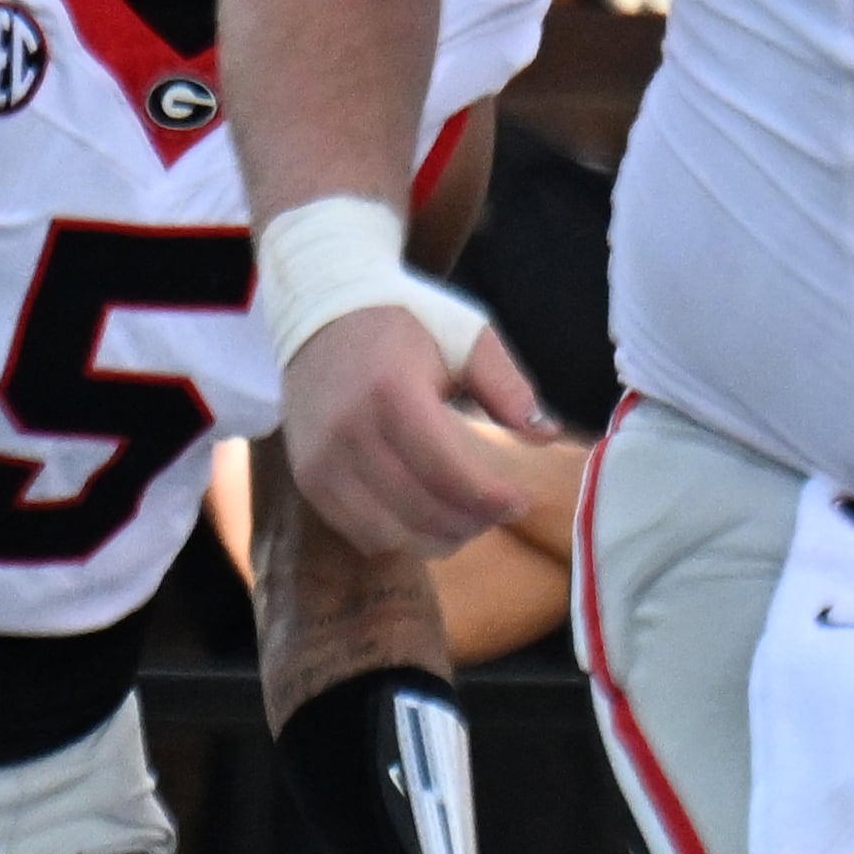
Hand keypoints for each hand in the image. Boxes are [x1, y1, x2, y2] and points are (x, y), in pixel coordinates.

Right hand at [283, 308, 553, 558]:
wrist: (324, 314)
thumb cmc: (407, 324)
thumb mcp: (466, 337)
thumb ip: (507, 386)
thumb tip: (546, 434)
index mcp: (393, 394)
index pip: (447, 472)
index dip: (489, 499)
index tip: (521, 503)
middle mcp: (349, 432)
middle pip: (419, 509)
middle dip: (471, 523)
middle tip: (500, 513)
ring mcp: (321, 460)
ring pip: (387, 532)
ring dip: (435, 538)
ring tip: (468, 521)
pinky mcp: (306, 478)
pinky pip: (357, 531)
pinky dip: (398, 537)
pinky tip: (426, 518)